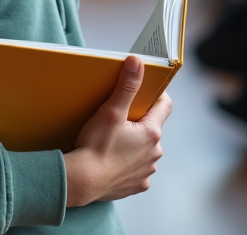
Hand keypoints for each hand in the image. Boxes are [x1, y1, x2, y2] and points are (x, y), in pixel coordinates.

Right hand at [64, 55, 171, 206]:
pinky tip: (112, 160)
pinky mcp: (136, 185)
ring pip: (144, 150)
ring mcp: (146, 171)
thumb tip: (137, 62)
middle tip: (119, 118)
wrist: (81, 182)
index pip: (165, 105)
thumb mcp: (111, 111)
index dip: (156, 94)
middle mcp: (155, 153)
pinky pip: (136, 169)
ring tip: (113, 141)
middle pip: (152, 128)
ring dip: (134, 144)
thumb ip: (127, 86)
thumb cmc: (96, 146)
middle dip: (139, 122)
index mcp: (152, 133)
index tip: (144, 91)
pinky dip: (127, 164)